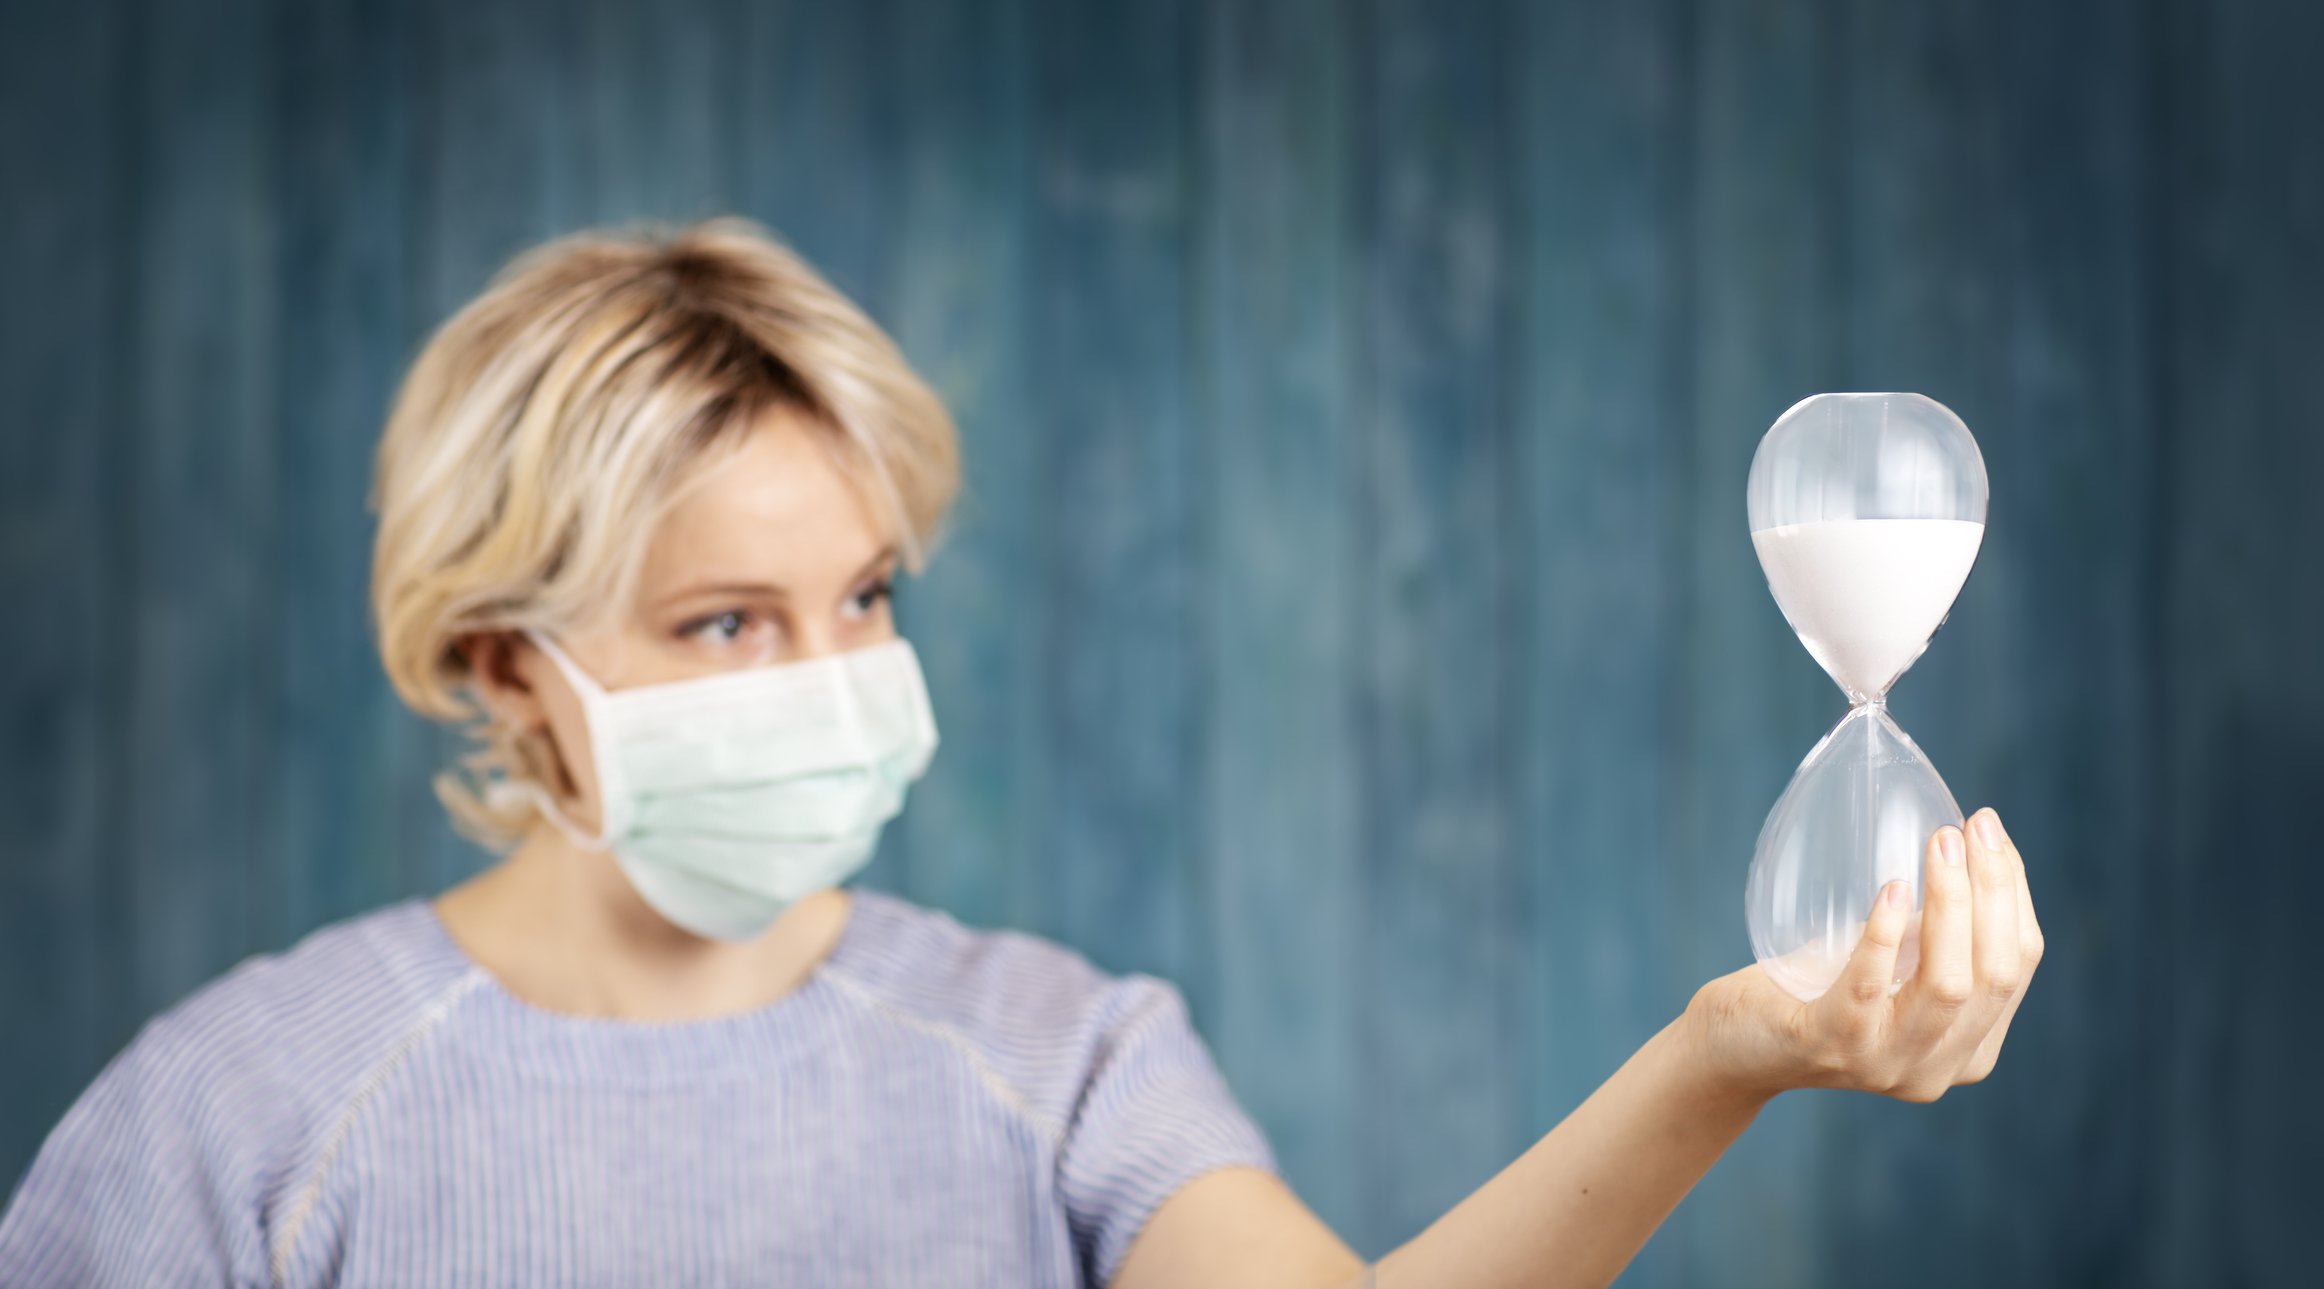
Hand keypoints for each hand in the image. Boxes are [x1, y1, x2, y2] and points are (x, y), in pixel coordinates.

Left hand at [1682, 807, 2044, 1102]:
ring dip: (1950, 905)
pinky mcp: (1831, 1046)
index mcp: (1969, 1049)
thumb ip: (1933, 934)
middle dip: (1992, 892)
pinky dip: (1885, 935)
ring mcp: (1886, 1064)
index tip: (1991, 833)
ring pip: (1948, 985)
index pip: (2016, 967)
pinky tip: (1892, 891)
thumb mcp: (1893, 964)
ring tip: (1939, 843)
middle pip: (1995, 975)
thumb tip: (1964, 843)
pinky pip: (1870, 990)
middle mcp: (1938, 1067)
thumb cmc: (1814, 991)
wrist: (1734, 1044)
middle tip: (1970, 826)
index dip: (2013, 895)